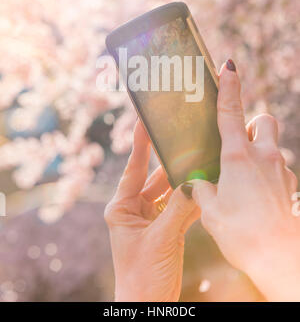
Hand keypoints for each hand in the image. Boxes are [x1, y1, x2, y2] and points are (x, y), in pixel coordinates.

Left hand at [104, 120, 199, 301]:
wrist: (148, 303)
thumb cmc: (142, 275)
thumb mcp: (161, 239)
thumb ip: (179, 210)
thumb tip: (195, 184)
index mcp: (121, 207)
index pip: (133, 169)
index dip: (140, 144)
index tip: (144, 120)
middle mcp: (134, 209)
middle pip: (155, 178)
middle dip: (171, 164)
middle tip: (187, 142)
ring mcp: (150, 218)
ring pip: (169, 192)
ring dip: (184, 182)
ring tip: (201, 163)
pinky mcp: (164, 228)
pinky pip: (178, 207)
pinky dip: (191, 200)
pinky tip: (204, 189)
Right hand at [192, 59, 299, 300]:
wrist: (282, 259)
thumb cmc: (243, 235)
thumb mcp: (211, 212)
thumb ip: (202, 190)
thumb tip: (197, 183)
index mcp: (239, 157)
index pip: (231, 112)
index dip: (229, 87)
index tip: (229, 65)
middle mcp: (264, 157)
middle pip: (263, 121)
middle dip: (251, 124)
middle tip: (236, 142)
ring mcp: (281, 170)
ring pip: (271, 146)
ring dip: (259, 152)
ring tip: (242, 179)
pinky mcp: (291, 186)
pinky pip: (278, 169)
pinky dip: (266, 174)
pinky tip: (255, 197)